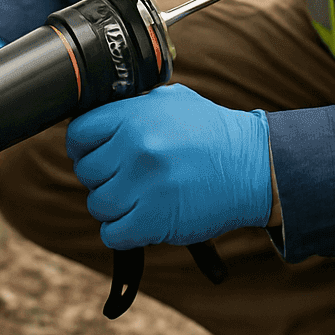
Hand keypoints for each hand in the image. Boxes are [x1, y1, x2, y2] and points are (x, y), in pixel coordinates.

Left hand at [66, 84, 271, 249]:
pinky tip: (141, 221)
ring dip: (115, 207)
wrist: (255, 167)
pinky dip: (122, 232)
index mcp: (135, 116)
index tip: (96, 155)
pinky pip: (112, 233)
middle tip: (127, 179)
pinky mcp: (155, 220)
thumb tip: (97, 120)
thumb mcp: (172, 101)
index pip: (79, 134)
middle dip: (103, 178)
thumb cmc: (213, 134)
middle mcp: (136, 147)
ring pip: (98, 205)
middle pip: (86, 172)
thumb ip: (132, 108)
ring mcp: (145, 185)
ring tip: (139, 199)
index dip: (83, 147)